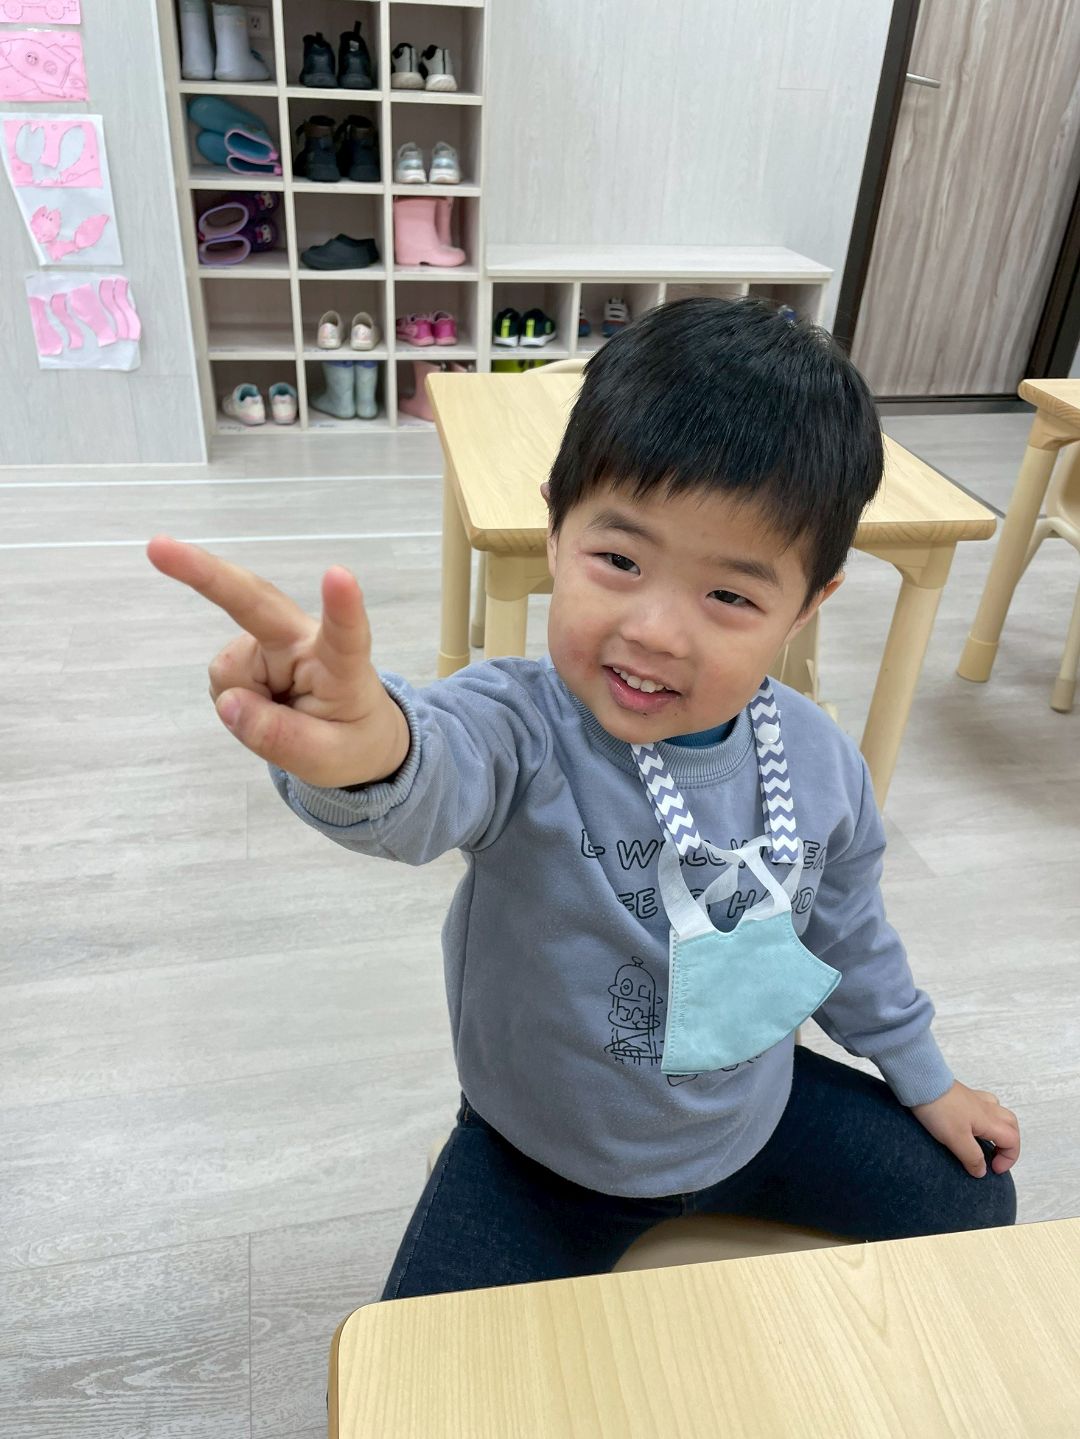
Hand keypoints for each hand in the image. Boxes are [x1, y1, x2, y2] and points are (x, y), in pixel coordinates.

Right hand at [147, 535, 409, 787]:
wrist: (356, 735)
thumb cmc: (351, 740)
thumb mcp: (325, 759)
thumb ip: (280, 737)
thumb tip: (228, 703)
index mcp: (342, 665)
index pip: (344, 635)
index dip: (342, 606)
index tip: (339, 574)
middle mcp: (303, 639)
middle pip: (255, 602)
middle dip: (206, 573)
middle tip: (157, 546)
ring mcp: (271, 640)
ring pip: (228, 670)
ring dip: (243, 700)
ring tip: (279, 715)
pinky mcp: (249, 650)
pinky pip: (222, 680)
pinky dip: (236, 699)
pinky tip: (264, 703)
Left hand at [911, 1081, 1019, 1177]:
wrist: (921, 1082)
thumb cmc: (939, 1109)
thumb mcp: (956, 1139)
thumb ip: (972, 1157)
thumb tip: (982, 1171)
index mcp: (989, 1120)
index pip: (1012, 1141)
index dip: (1008, 1159)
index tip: (993, 1169)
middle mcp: (986, 1107)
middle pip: (1011, 1124)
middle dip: (1009, 1143)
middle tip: (994, 1156)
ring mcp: (973, 1099)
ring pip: (998, 1112)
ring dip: (998, 1128)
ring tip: (985, 1141)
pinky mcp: (961, 1094)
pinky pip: (981, 1105)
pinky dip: (983, 1116)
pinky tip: (970, 1123)